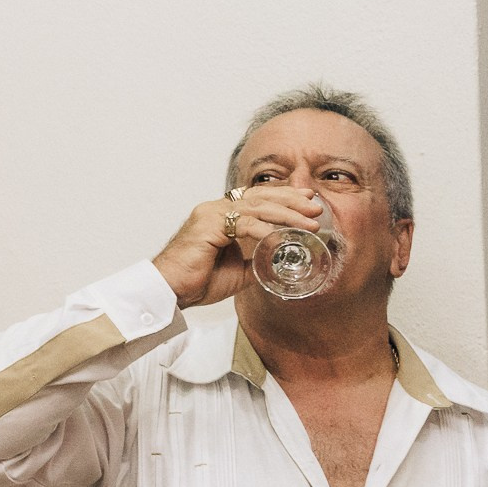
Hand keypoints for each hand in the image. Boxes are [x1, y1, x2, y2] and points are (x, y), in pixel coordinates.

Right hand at [151, 185, 326, 307]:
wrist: (172, 290)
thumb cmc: (198, 280)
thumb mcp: (239, 269)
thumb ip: (258, 260)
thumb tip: (280, 261)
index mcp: (221, 215)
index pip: (257, 198)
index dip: (284, 196)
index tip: (307, 199)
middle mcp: (215, 208)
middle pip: (260, 196)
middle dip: (291, 200)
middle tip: (315, 207)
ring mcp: (210, 214)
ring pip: (256, 207)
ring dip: (287, 215)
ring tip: (309, 223)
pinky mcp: (207, 225)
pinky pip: (243, 223)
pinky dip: (265, 230)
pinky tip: (281, 238)